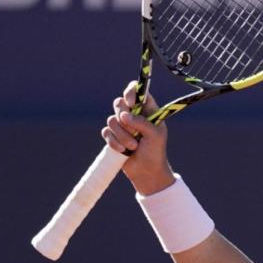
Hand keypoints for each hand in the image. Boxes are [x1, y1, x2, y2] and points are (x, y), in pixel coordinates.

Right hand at [102, 81, 175, 195]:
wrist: (147, 171)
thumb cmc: (155, 151)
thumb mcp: (155, 135)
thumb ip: (142, 123)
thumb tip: (124, 116)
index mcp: (147, 110)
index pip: (137, 91)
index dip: (131, 92)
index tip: (131, 102)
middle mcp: (133, 115)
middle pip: (119, 103)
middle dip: (124, 117)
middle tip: (132, 129)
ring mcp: (122, 125)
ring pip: (111, 120)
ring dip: (122, 135)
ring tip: (133, 146)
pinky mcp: (113, 136)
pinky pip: (106, 132)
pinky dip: (114, 142)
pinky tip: (123, 150)